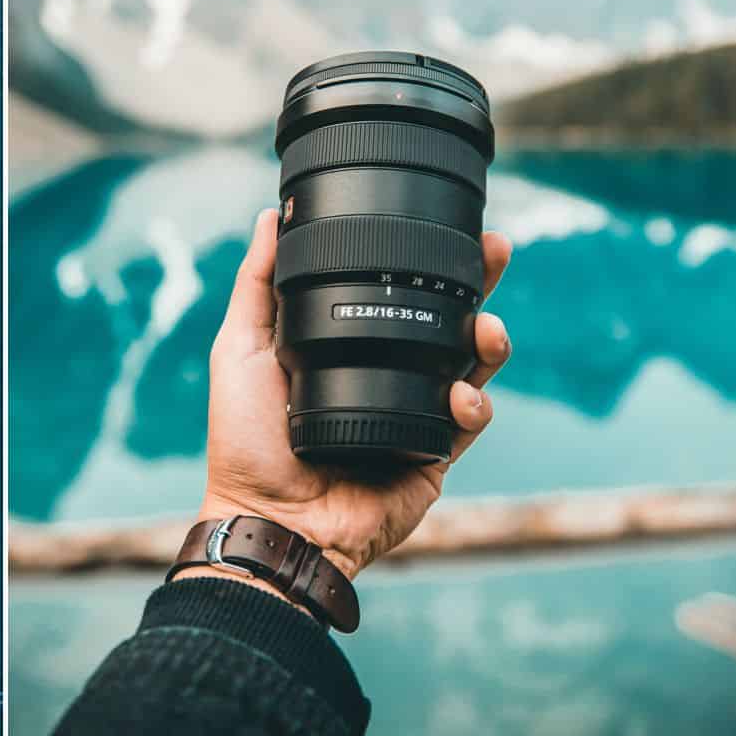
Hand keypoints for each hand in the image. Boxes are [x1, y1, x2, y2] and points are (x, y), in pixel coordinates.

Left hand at [196, 208, 511, 581]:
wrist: (269, 519)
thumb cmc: (244, 440)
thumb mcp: (239, 347)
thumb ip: (258, 283)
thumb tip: (271, 216)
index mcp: (343, 346)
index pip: (393, 292)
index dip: (423, 260)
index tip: (444, 224)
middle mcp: (382, 375)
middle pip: (444, 321)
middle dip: (478, 286)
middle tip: (496, 251)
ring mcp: (411, 415)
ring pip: (470, 367)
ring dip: (489, 341)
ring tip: (488, 328)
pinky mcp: (430, 457)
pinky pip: (468, 423)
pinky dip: (472, 404)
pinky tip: (460, 396)